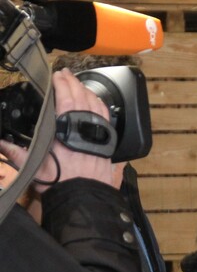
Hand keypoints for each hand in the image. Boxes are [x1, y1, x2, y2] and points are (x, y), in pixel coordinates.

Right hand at [0, 69, 116, 186]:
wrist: (83, 198)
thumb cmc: (59, 183)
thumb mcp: (33, 167)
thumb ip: (15, 152)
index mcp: (64, 130)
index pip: (65, 99)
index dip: (61, 84)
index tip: (56, 75)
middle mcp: (83, 128)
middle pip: (81, 98)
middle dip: (73, 83)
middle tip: (65, 73)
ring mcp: (97, 134)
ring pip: (95, 105)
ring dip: (86, 91)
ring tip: (77, 82)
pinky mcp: (106, 141)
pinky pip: (105, 116)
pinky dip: (99, 104)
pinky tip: (95, 100)